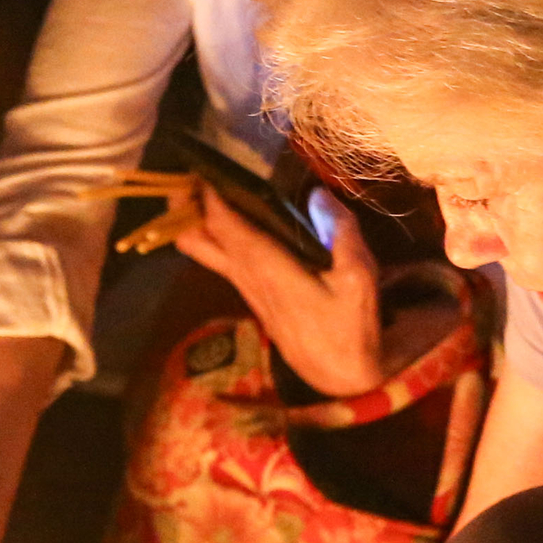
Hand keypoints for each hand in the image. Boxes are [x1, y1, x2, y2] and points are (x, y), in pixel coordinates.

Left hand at [171, 183, 386, 398]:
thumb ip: (340, 232)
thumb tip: (319, 194)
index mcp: (266, 266)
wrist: (340, 378)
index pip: (223, 224)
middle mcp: (246, 275)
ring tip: (202, 186)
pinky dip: (216, 235)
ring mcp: (246, 287)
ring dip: (196, 220)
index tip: (200, 164)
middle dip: (182, 207)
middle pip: (196, 239)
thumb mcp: (359, 278)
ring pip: (205, 251)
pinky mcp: (254, 295)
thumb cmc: (350, 328)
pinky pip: (223, 259)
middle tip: (184, 174)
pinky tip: (232, 218)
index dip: (207, 194)